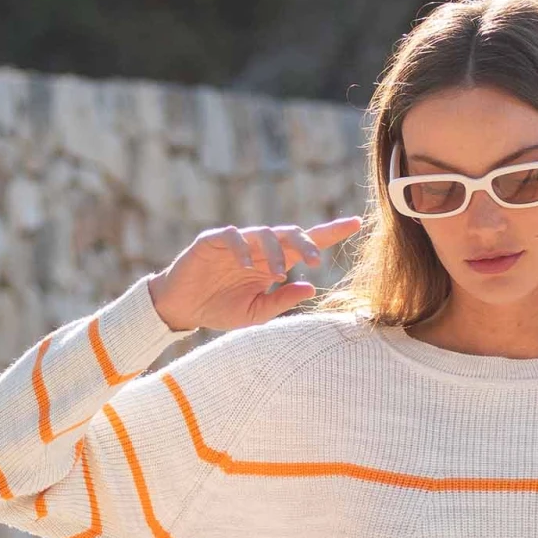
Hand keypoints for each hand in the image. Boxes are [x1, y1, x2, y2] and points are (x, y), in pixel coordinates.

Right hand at [147, 215, 364, 333]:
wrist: (183, 308)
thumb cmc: (220, 309)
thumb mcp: (255, 313)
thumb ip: (281, 301)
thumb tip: (311, 288)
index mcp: (272, 263)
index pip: (305, 244)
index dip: (329, 233)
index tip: (355, 224)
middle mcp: (258, 248)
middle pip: (289, 234)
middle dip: (306, 243)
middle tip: (316, 260)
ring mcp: (235, 242)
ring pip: (263, 234)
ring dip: (275, 251)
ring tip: (280, 272)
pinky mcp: (211, 241)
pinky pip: (231, 237)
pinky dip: (242, 248)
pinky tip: (248, 265)